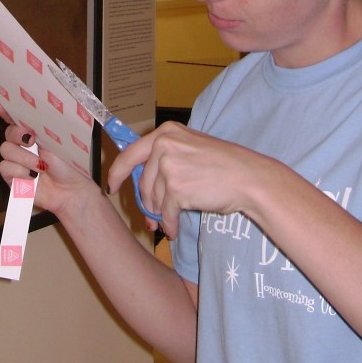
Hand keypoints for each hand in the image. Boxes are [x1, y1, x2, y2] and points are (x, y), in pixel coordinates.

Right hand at [0, 103, 98, 219]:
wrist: (71, 190)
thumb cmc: (68, 164)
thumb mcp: (55, 141)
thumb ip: (40, 127)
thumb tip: (28, 113)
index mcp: (34, 132)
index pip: (16, 118)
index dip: (6, 111)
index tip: (1, 106)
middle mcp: (23, 145)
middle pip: (8, 132)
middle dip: (18, 134)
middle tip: (31, 140)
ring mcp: (16, 161)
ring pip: (5, 150)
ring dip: (24, 158)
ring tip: (41, 167)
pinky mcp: (11, 178)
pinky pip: (5, 168)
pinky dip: (20, 172)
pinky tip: (33, 178)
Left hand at [108, 121, 267, 238]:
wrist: (249, 178)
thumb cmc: (224, 166)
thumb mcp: (191, 148)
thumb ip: (165, 157)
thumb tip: (140, 181)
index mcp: (166, 133)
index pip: (130, 153)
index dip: (118, 172)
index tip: (112, 185)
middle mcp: (164, 145)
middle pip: (143, 182)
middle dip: (146, 203)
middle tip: (150, 218)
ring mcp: (169, 166)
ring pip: (154, 200)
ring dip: (161, 215)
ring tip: (169, 221)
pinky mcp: (176, 188)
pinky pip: (165, 213)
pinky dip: (169, 225)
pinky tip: (173, 230)